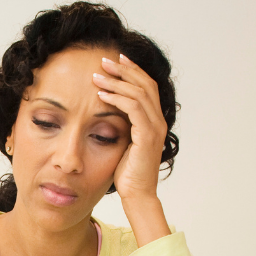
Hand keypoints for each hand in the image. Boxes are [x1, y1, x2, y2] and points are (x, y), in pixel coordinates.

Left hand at [93, 54, 168, 199]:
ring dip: (117, 81)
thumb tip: (104, 111)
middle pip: (145, 84)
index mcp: (153, 120)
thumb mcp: (123, 142)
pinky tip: (102, 94)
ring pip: (138, 93)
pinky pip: (133, 109)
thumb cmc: (127, 172)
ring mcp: (154, 128)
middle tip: (104, 60)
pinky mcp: (147, 137)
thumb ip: (120, 125)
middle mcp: (158, 121)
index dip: (132, 71)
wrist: (137, 194)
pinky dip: (117, 98)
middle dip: (124, 69)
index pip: (146, 87)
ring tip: (98, 76)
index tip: (115, 61)